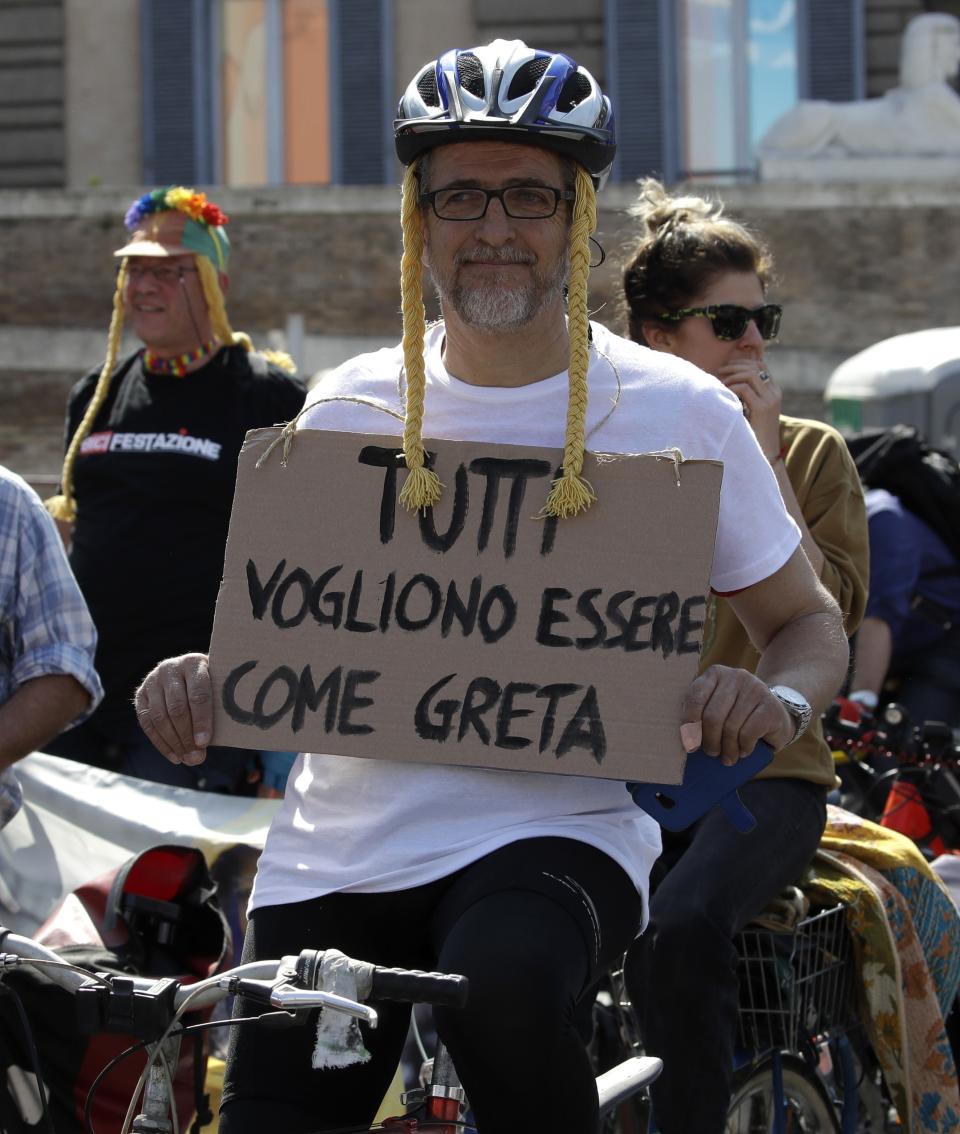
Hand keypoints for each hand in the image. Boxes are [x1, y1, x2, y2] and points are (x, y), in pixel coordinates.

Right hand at [134, 653, 212, 765]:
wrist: (189, 670)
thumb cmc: (211, 683)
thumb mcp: (218, 686)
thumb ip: (219, 705)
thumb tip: (208, 743)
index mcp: (194, 663)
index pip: (198, 694)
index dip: (201, 720)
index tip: (204, 742)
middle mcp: (170, 668)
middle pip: (177, 708)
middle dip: (187, 737)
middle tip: (197, 757)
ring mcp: (152, 680)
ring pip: (160, 717)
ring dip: (173, 743)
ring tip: (187, 759)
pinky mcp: (141, 694)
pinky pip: (147, 722)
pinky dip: (160, 743)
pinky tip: (174, 756)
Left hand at [680, 665, 794, 764]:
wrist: (776, 712)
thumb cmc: (738, 714)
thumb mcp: (716, 708)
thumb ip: (700, 715)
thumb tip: (688, 740)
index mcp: (715, 674)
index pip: (695, 698)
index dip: (689, 724)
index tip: (690, 744)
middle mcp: (735, 676)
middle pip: (712, 716)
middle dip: (710, 740)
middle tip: (711, 752)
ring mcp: (755, 688)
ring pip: (731, 727)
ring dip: (727, 748)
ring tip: (727, 758)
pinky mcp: (770, 705)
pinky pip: (749, 733)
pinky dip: (744, 747)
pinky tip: (744, 751)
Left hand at [716, 358, 781, 458]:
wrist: (764, 454)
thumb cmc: (753, 433)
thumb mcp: (751, 409)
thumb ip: (746, 395)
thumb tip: (728, 380)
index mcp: (773, 391)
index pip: (760, 364)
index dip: (742, 361)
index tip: (726, 368)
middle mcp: (774, 393)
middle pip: (755, 366)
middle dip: (734, 366)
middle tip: (719, 371)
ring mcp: (770, 400)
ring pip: (750, 374)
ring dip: (732, 376)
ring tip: (721, 384)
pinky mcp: (762, 408)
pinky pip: (744, 389)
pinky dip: (731, 388)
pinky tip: (725, 395)